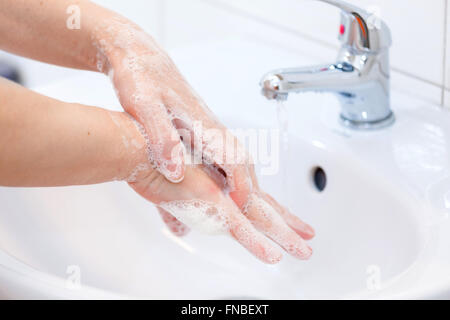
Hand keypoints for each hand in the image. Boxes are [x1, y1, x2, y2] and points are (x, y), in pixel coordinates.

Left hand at [93, 18, 314, 260]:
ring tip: (261, 211)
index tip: (245, 211)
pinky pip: (227, 158)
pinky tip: (230, 189)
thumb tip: (177, 172)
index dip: (241, 187)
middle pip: (244, 163)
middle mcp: (211, 127)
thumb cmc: (140, 78)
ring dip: (251, 187)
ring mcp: (209, 128)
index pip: (232, 160)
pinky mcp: (202, 130)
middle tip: (270, 218)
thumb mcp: (143, 106)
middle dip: (259, 192)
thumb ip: (161, 138)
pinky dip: (236, 178)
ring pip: (239, 161)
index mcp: (201, 123)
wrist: (141, 57)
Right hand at [129, 164, 313, 263]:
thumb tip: (181, 230)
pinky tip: (274, 256)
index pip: (252, 201)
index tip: (286, 221)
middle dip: (288, 222)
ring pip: (262, 219)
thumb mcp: (168, 195)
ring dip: (285, 237)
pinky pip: (240, 227)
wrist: (137, 147)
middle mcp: (227, 187)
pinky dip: (257, 243)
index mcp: (218, 185)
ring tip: (305, 251)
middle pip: (265, 208)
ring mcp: (222, 194)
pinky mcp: (211, 201)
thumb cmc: (150, 163)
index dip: (271, 212)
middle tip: (308, 234)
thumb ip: (177, 213)